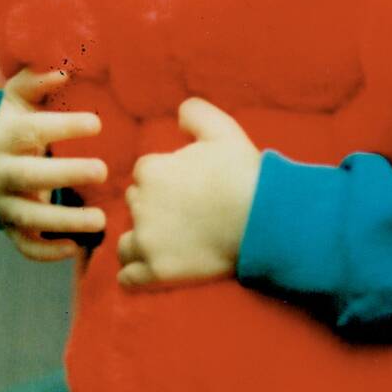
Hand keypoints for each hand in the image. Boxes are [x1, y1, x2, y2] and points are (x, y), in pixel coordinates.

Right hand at [0, 67, 106, 262]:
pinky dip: (47, 252)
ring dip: (64, 222)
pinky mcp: (11, 227)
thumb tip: (62, 70)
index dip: (62, 126)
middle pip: (28, 176)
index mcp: (5, 137)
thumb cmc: (19, 123)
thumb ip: (37, 80)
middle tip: (104, 171)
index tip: (97, 123)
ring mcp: (4, 203)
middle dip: (65, 174)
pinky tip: (78, 248)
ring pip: (28, 218)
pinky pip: (25, 245)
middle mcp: (0, 172)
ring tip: (101, 220)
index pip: (31, 130)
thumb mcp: (21, 98)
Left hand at [117, 98, 261, 290]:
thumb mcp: (223, 130)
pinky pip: (128, 278)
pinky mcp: (157, 272)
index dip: (166, 181)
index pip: (145, 175)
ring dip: (142, 242)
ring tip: (170, 245)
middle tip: (186, 216)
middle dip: (154, 210)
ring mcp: (148, 240)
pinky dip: (135, 276)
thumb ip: (195, 113)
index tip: (189, 190)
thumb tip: (178, 114)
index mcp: (151, 169)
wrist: (264, 219)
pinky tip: (152, 270)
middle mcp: (141, 205)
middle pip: (135, 206)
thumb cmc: (244, 174)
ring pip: (127, 242)